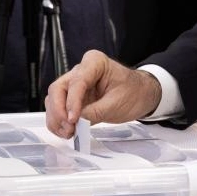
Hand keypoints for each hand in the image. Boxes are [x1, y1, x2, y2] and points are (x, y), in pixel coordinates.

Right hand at [45, 50, 162, 137]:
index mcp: (95, 63)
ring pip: (54, 100)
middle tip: (69, 128)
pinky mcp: (73, 98)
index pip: (76, 82)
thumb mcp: (117, 103)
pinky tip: (67, 132)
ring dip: (57, 119)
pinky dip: (59, 122)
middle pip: (58, 89)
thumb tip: (75, 122)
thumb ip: (94, 112)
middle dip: (59, 111)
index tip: (73, 119)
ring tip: (69, 133)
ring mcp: (75, 84)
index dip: (72, 102)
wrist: (142, 95)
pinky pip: (58, 109)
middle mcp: (81, 70)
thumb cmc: (134, 92)